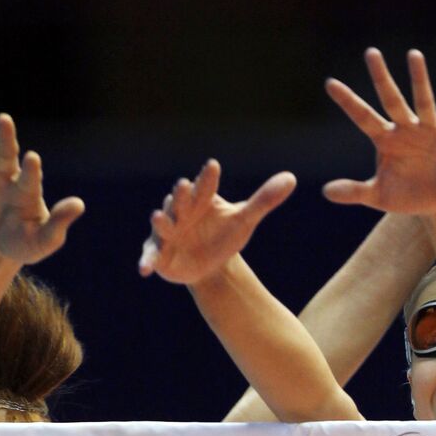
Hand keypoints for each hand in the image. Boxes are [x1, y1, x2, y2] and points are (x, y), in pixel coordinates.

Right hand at [0, 111, 84, 264]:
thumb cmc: (25, 243)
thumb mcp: (44, 240)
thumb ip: (59, 223)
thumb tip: (80, 204)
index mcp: (28, 189)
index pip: (30, 176)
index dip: (31, 169)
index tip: (32, 158)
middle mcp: (6, 177)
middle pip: (6, 153)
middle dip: (6, 137)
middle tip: (4, 119)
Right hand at [138, 159, 294, 284]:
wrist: (210, 266)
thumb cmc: (224, 235)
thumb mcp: (245, 219)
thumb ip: (264, 200)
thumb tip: (291, 178)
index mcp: (200, 200)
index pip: (205, 186)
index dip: (208, 178)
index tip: (214, 166)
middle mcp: (180, 212)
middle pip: (180, 201)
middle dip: (180, 195)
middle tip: (184, 185)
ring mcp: (167, 232)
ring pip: (163, 225)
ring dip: (161, 222)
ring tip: (159, 217)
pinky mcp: (159, 253)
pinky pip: (151, 256)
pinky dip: (147, 261)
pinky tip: (144, 269)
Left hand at [323, 49, 435, 213]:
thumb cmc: (408, 196)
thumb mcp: (379, 196)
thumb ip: (354, 191)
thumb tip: (325, 192)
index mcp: (386, 140)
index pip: (363, 117)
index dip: (348, 102)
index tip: (330, 84)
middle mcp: (407, 129)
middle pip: (391, 100)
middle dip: (381, 78)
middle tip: (371, 52)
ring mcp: (431, 131)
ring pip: (423, 101)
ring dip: (419, 79)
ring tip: (413, 55)